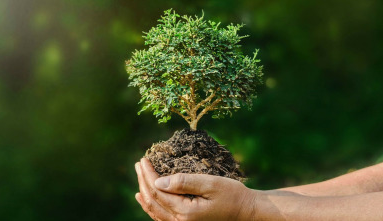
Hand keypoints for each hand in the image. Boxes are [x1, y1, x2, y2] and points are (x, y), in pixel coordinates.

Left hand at [135, 158, 256, 220]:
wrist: (246, 212)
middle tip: (138, 164)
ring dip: (144, 192)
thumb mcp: (210, 184)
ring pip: (154, 211)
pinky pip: (161, 216)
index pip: (157, 192)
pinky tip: (145, 197)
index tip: (143, 159)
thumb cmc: (232, 195)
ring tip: (139, 176)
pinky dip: (151, 205)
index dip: (148, 175)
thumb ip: (184, 182)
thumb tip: (158, 182)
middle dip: (143, 181)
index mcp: (185, 213)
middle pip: (153, 201)